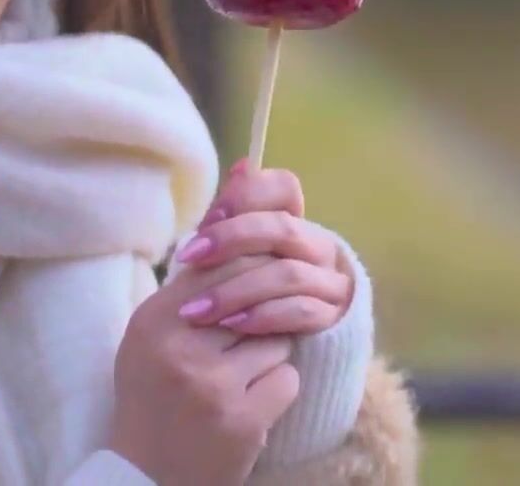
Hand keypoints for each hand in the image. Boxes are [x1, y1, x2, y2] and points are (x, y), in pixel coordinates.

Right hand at [108, 255, 302, 484]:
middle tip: (251, 333)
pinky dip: (276, 391)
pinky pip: (287, 378)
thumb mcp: (153, 334)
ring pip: (276, 339)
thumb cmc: (153, 395)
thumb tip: (235, 197)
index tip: (263, 273)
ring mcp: (211, 384)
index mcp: (153, 320)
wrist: (147, 477)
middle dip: (263, 312)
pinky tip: (249, 404)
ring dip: (268, 356)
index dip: (251, 265)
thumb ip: (191, 280)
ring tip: (239, 378)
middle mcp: (179, 347)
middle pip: (254, 295)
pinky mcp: (241, 419)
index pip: (220, 263)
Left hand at [171, 163, 353, 336]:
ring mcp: (329, 282)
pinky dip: (264, 316)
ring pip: (288, 273)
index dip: (246, 196)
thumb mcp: (232, 258)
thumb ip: (231, 219)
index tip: (208, 218)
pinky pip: (301, 311)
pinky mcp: (332, 319)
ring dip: (237, 290)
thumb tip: (241, 165)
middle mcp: (317, 246)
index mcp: (294, 222)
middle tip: (188, 259)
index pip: (284, 187)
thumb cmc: (247, 296)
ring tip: (199, 310)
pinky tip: (233, 325)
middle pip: (280, 228)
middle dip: (230, 240)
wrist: (271, 353)